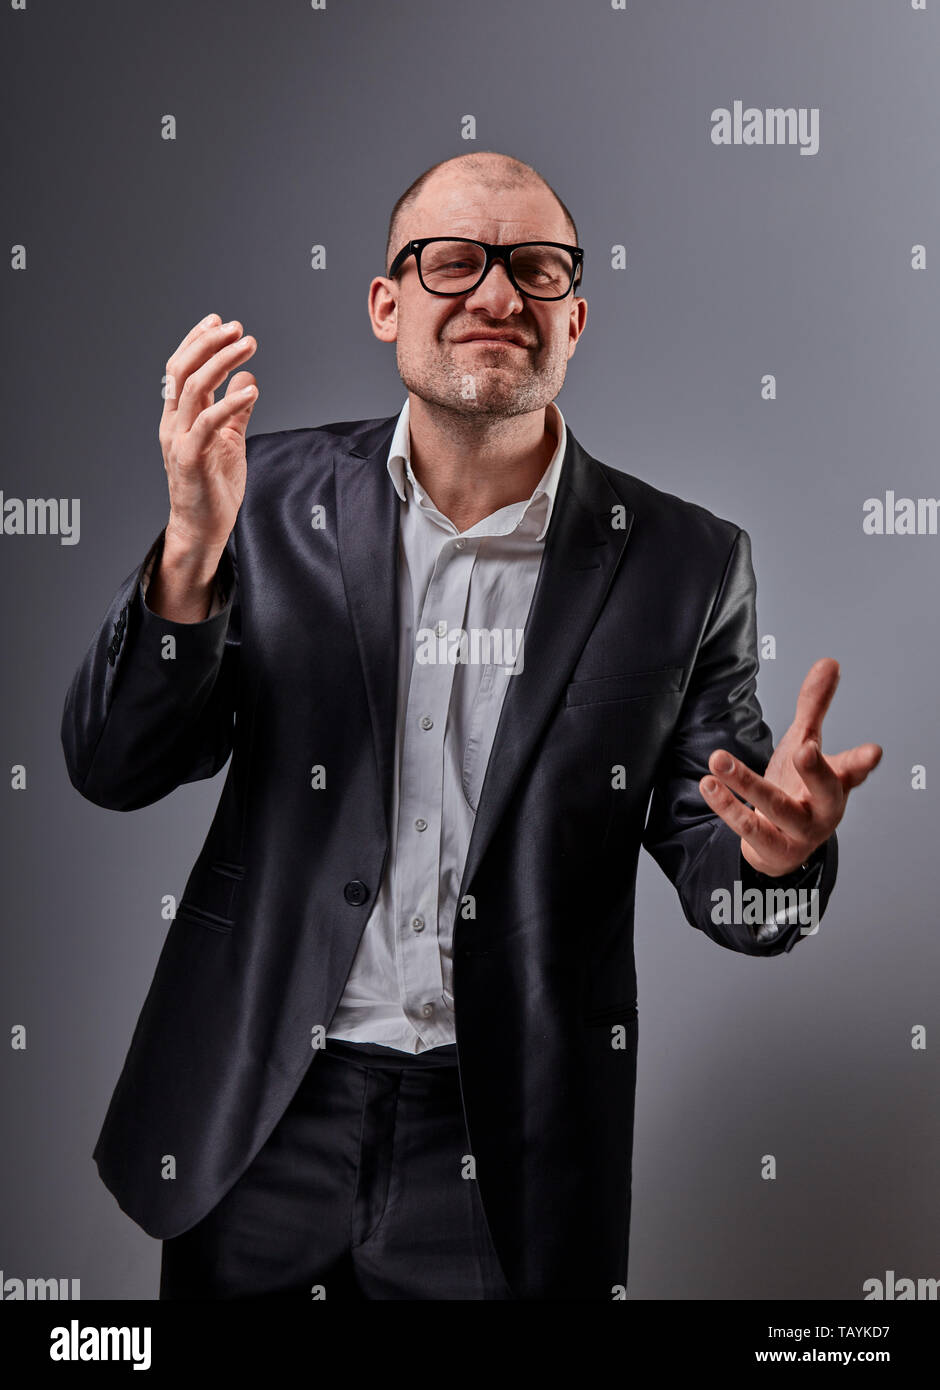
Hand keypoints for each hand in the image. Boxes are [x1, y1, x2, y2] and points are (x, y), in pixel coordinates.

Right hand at [158, 312, 258, 554]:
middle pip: (183, 369)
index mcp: (179, 416)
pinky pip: (208, 423)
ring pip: (194, 388)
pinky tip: (251, 390)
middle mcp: (173, 422)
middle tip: (238, 328)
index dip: (198, 341)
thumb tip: (247, 378)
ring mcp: (179, 439)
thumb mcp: (229, 439)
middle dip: (210, 343)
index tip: (220, 322)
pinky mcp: (190, 457)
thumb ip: (235, 409)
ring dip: (222, 362)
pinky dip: (229, 402)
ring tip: (248, 347)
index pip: (180, 368)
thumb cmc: (214, 485)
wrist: (203, 526)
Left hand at [699, 657, 881, 876]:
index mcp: (837, 783)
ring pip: (776, 808)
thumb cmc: (797, 790)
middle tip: (803, 749)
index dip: (862, 762)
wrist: (780, 845)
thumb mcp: (806, 744)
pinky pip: (748, 827)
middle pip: (825, 792)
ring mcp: (798, 832)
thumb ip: (815, 706)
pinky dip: (727, 806)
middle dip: (816, 771)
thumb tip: (828, 663)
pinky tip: (709, 784)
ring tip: (719, 759)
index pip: (853, 770)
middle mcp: (823, 810)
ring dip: (746, 783)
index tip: (872, 752)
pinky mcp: (772, 848)